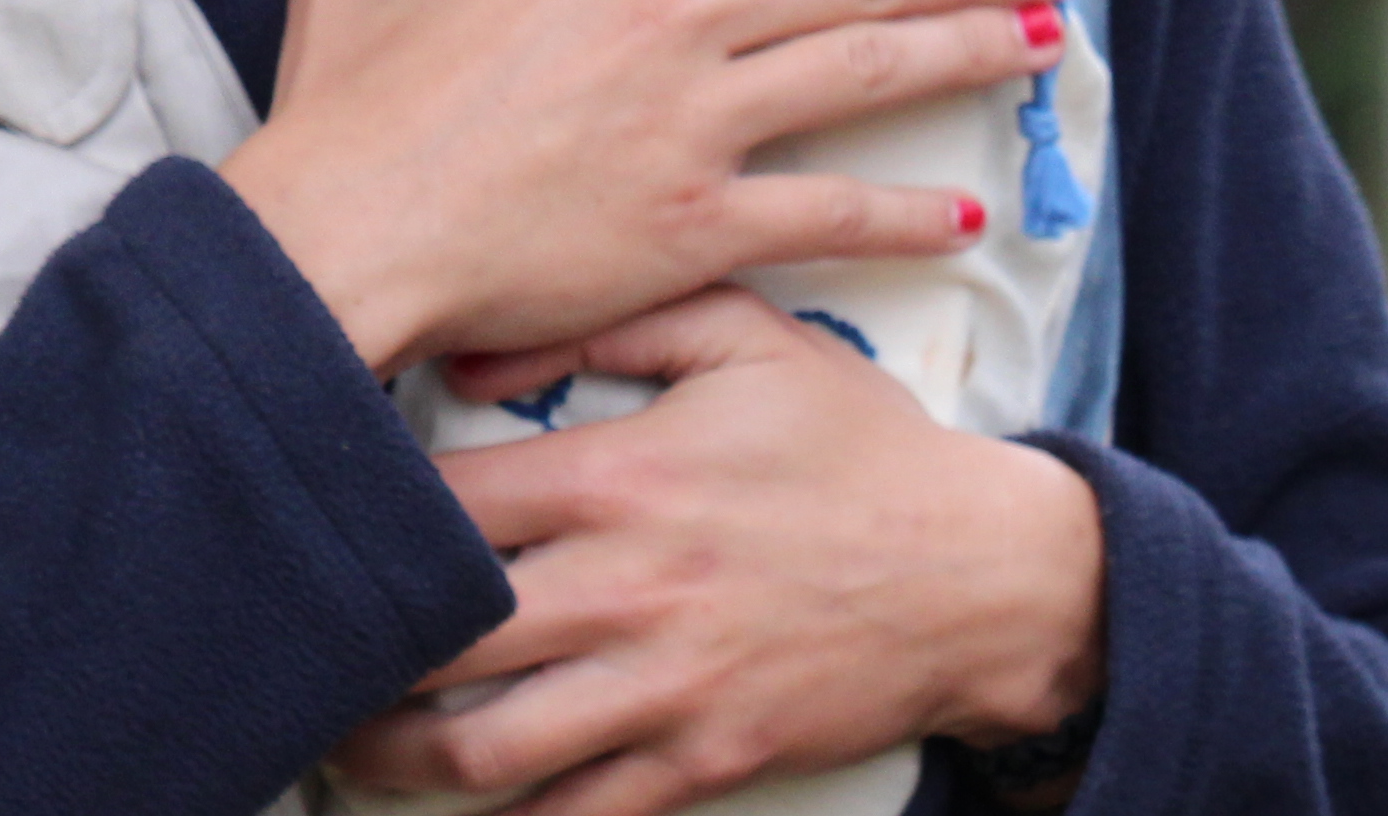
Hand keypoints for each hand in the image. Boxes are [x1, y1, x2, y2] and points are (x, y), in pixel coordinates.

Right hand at [223, 0, 1061, 373]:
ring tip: (1036, 42)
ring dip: (961, 50)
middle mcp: (666, 20)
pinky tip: (968, 218)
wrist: (351, 224)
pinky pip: (831, 211)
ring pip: (859, 68)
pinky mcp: (697, 220)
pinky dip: (907, 215)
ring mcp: (689, 118)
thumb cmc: (358, 101)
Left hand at [328, 293, 1108, 815]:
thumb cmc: (865, 452)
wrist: (991, 576)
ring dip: (390, 766)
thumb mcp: (752, 337)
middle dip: (342, 659)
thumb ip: (611, 318)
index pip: (441, 502)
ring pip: (488, 745)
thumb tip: (467, 354)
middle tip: (285, 662)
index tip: (288, 529)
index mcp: (624, 474)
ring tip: (330, 762)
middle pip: (436, 635)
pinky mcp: (709, 758)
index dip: (348, 518)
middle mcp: (630, 587)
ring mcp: (668, 685)